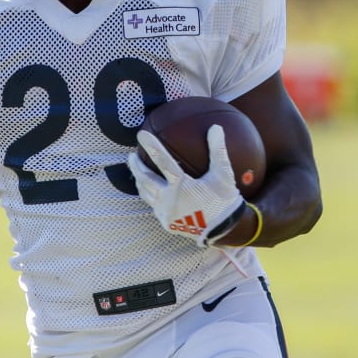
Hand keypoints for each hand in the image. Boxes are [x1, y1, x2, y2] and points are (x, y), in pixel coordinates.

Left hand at [126, 125, 244, 246]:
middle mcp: (169, 199)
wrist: (225, 231)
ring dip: (138, 181)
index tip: (141, 134)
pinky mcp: (166, 222)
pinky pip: (153, 206)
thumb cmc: (224, 200)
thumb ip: (218, 151)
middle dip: (136, 166)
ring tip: (135, 172)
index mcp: (182, 186)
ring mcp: (165, 212)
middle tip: (131, 155)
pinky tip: (149, 190)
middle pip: (145, 179)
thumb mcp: (223, 175)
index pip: (162, 161)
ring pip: (145, 194)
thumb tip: (216, 127)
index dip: (151, 146)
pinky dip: (148, 195)